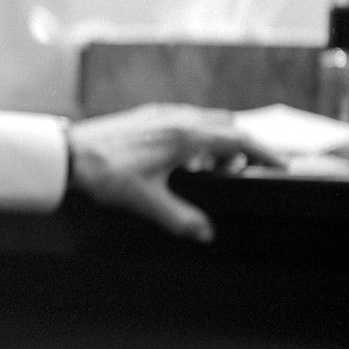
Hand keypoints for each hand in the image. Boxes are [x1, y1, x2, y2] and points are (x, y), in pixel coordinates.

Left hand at [67, 103, 280, 243]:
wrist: (67, 154)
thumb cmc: (105, 173)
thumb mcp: (147, 202)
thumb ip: (180, 219)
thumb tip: (205, 235)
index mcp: (185, 136)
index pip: (238, 140)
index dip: (264, 152)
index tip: (281, 163)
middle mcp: (178, 118)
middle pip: (226, 125)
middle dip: (239, 147)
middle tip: (237, 174)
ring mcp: (161, 113)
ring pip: (205, 120)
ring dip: (215, 141)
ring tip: (207, 171)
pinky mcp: (147, 115)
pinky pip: (184, 119)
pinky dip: (195, 136)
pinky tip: (181, 160)